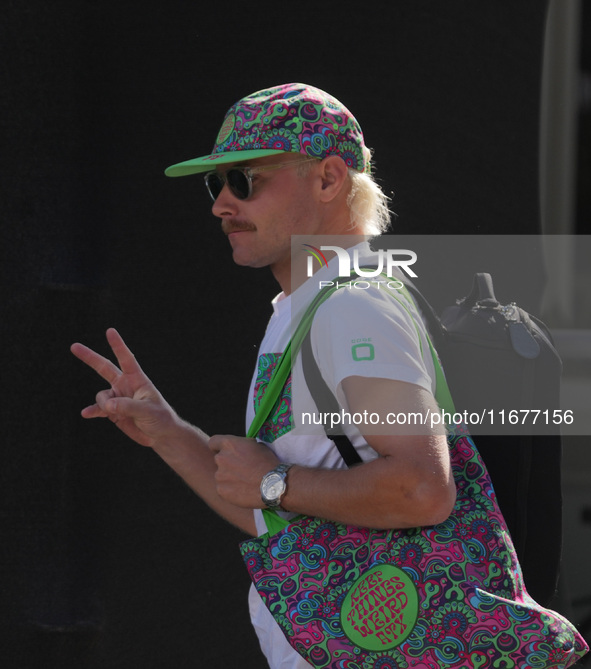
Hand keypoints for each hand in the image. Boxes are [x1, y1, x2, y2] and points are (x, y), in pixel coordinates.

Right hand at [70, 328, 178, 447]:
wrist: (160, 434)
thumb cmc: (160, 417)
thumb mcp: (148, 410)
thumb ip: (127, 406)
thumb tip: (108, 405)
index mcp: (137, 379)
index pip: (127, 359)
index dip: (118, 345)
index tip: (110, 331)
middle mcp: (125, 385)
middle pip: (104, 368)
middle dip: (90, 357)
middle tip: (73, 346)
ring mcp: (117, 398)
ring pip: (101, 395)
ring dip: (104, 404)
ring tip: (114, 413)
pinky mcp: (112, 412)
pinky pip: (98, 409)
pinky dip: (92, 411)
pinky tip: (86, 414)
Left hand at [208, 435, 279, 507]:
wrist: (274, 484)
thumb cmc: (268, 462)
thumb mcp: (257, 445)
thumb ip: (242, 446)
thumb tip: (240, 450)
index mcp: (229, 444)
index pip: (213, 442)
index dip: (218, 447)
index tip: (225, 452)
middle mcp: (221, 458)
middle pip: (219, 460)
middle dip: (228, 463)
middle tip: (242, 470)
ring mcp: (219, 475)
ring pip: (221, 475)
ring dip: (229, 477)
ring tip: (245, 482)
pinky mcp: (221, 490)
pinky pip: (223, 489)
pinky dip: (231, 490)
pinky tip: (243, 491)